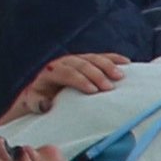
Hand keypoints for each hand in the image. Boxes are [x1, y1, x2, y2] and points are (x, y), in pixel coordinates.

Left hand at [5, 51, 128, 120]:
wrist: (43, 90)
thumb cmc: (40, 99)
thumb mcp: (34, 102)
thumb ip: (37, 103)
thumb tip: (46, 104)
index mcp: (51, 71)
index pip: (67, 73)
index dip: (80, 80)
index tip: (93, 90)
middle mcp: (64, 62)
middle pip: (82, 64)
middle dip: (97, 75)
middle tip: (109, 87)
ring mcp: (77, 59)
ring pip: (94, 58)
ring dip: (108, 66)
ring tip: (120, 76)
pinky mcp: (87, 60)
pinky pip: (102, 56)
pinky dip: (114, 59)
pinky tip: (126, 63)